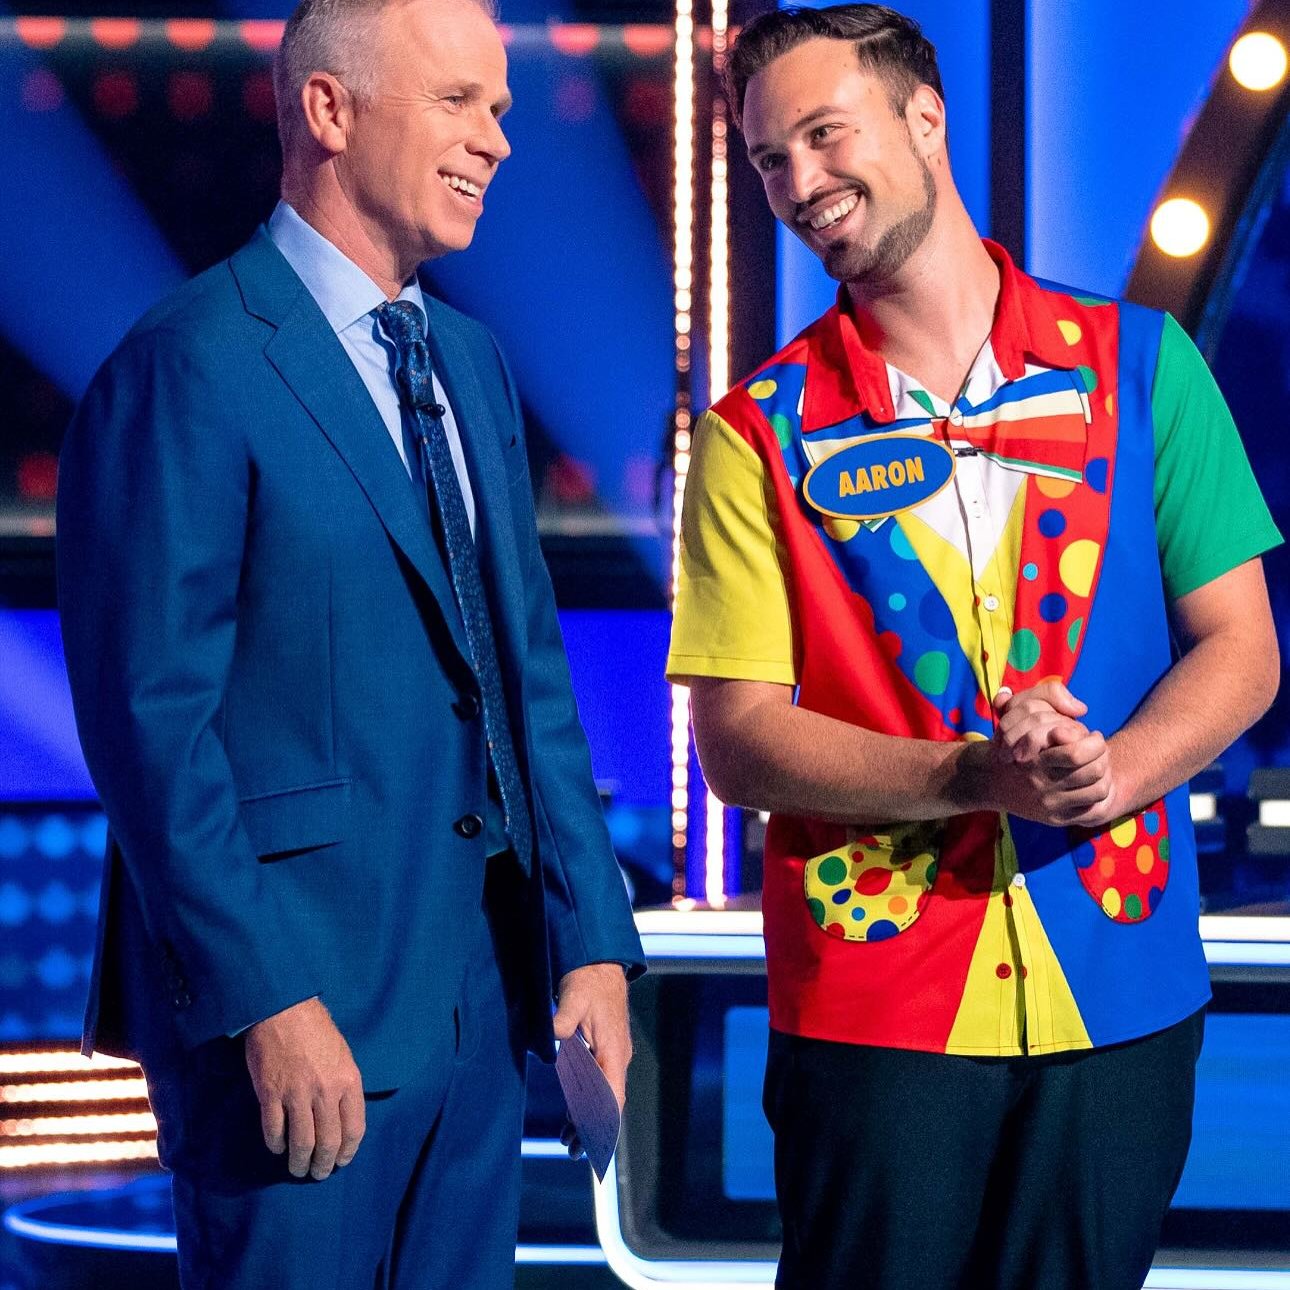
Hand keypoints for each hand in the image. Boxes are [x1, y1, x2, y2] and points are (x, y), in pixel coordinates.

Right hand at [244, 996, 364, 1180]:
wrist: (284, 1009)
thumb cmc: (317, 1030)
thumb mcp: (343, 1055)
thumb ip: (344, 1086)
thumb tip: (341, 1118)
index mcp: (349, 1081)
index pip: (354, 1129)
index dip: (348, 1152)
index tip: (341, 1161)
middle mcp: (326, 1091)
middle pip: (328, 1142)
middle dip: (323, 1165)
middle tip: (318, 1173)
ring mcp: (297, 1095)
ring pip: (301, 1143)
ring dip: (299, 1163)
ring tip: (298, 1169)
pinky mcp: (270, 1094)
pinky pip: (274, 1131)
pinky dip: (276, 1145)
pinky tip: (277, 1147)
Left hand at [552, 963, 630, 1160]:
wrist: (600, 966)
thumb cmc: (589, 981)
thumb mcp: (574, 996)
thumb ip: (564, 1017)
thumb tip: (555, 1036)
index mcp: (613, 1050)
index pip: (612, 1094)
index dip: (603, 1121)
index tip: (594, 1144)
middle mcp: (615, 1058)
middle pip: (606, 1103)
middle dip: (591, 1129)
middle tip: (573, 1152)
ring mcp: (610, 1056)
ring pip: (600, 1097)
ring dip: (585, 1120)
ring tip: (568, 1143)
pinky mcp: (601, 1052)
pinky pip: (595, 1085)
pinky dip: (583, 1104)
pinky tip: (570, 1118)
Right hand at [986, 684, 1118, 827]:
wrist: (988, 781)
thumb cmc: (1011, 740)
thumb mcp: (1021, 709)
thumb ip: (1050, 695)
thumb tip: (1081, 708)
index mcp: (1032, 756)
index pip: (1077, 754)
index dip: (1093, 741)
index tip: (1092, 735)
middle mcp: (1040, 782)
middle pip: (1092, 771)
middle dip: (1102, 755)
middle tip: (1097, 747)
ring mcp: (1048, 802)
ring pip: (1097, 788)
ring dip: (1104, 772)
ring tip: (1097, 763)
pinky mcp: (1055, 818)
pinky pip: (1091, 806)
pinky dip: (1097, 791)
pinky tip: (1090, 781)